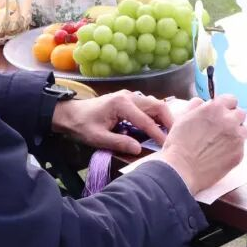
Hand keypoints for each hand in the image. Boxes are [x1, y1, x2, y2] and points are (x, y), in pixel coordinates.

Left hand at [51, 90, 173, 154]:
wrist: (70, 113)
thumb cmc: (82, 125)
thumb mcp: (98, 137)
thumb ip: (119, 142)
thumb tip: (138, 149)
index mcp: (121, 104)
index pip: (145, 120)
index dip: (157, 133)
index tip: (167, 144)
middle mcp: (128, 96)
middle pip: (156, 105)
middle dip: (168, 120)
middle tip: (176, 136)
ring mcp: (129, 96)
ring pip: (154, 104)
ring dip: (164, 117)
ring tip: (171, 133)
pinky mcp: (129, 99)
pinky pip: (148, 105)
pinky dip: (157, 114)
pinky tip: (160, 126)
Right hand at [158, 96, 246, 194]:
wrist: (182, 169)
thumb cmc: (179, 144)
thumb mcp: (182, 117)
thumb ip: (195, 106)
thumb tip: (202, 102)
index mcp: (215, 108)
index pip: (231, 99)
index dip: (225, 106)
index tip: (221, 112)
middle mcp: (229, 120)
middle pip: (240, 114)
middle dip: (232, 119)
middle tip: (221, 128)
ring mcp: (236, 137)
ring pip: (243, 130)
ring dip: (236, 133)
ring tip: (222, 142)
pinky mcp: (239, 153)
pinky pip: (241, 147)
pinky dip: (233, 148)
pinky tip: (220, 154)